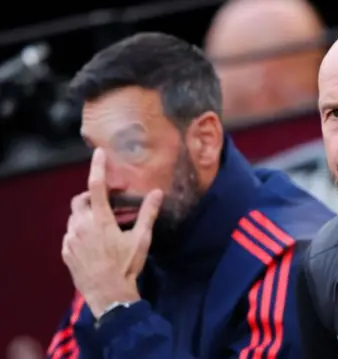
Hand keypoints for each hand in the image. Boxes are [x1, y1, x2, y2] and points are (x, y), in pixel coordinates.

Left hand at [62, 148, 162, 316]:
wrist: (108, 296)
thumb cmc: (126, 266)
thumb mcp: (141, 239)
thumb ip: (148, 214)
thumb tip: (158, 192)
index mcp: (100, 220)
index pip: (96, 186)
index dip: (97, 167)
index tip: (98, 153)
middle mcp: (81, 226)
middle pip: (80, 200)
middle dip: (91, 196)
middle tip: (106, 202)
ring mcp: (70, 240)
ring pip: (74, 218)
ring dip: (86, 216)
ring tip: (102, 226)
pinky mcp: (66, 252)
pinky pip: (70, 235)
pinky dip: (80, 232)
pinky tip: (94, 243)